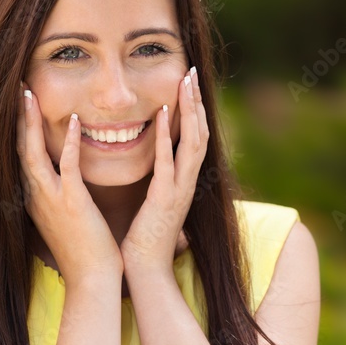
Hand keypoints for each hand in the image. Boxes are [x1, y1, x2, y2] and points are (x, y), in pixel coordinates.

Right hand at [17, 83, 122, 284]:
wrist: (91, 281)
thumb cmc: (84, 254)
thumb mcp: (63, 222)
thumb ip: (59, 199)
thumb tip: (61, 186)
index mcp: (34, 200)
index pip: (21, 157)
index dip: (17, 130)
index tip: (18, 105)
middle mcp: (36, 197)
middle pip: (18, 149)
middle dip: (15, 117)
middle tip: (15, 87)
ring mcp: (51, 200)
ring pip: (32, 153)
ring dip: (30, 121)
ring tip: (28, 92)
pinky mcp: (72, 204)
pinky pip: (67, 166)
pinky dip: (69, 142)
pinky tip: (74, 120)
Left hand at [120, 67, 208, 270]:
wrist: (145, 272)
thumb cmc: (145, 243)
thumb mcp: (155, 208)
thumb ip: (160, 187)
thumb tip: (159, 175)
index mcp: (183, 184)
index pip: (194, 140)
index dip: (194, 112)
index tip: (189, 85)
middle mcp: (187, 185)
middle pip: (200, 134)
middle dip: (196, 102)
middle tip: (192, 72)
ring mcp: (179, 192)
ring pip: (192, 143)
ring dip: (189, 111)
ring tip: (185, 82)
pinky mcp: (164, 201)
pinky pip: (167, 163)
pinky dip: (167, 137)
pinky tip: (162, 114)